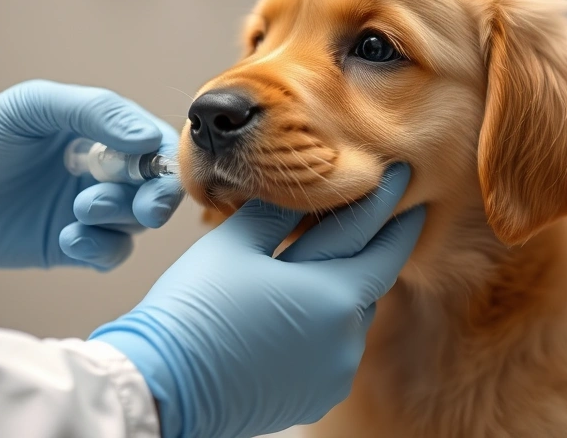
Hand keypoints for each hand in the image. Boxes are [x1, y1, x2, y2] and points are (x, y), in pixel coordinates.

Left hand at [0, 80, 182, 272]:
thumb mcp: (32, 106)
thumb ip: (94, 110)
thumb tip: (148, 137)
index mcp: (104, 131)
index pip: (158, 142)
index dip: (166, 156)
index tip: (153, 165)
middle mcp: (107, 171)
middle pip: (161, 186)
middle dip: (158, 197)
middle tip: (142, 207)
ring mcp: (94, 210)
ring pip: (139, 221)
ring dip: (119, 217)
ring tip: (80, 210)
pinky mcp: (79, 246)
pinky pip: (113, 253)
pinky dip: (101, 248)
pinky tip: (68, 238)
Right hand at [91, 164, 424, 437]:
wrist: (164, 386)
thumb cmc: (193, 310)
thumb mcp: (234, 244)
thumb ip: (280, 212)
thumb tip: (303, 187)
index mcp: (331, 293)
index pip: (375, 235)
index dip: (389, 200)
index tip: (403, 172)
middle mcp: (345, 335)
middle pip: (375, 274)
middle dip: (386, 239)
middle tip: (399, 207)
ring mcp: (335, 369)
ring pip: (356, 311)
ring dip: (351, 282)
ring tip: (338, 255)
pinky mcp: (320, 393)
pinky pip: (337, 345)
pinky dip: (329, 321)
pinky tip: (306, 305)